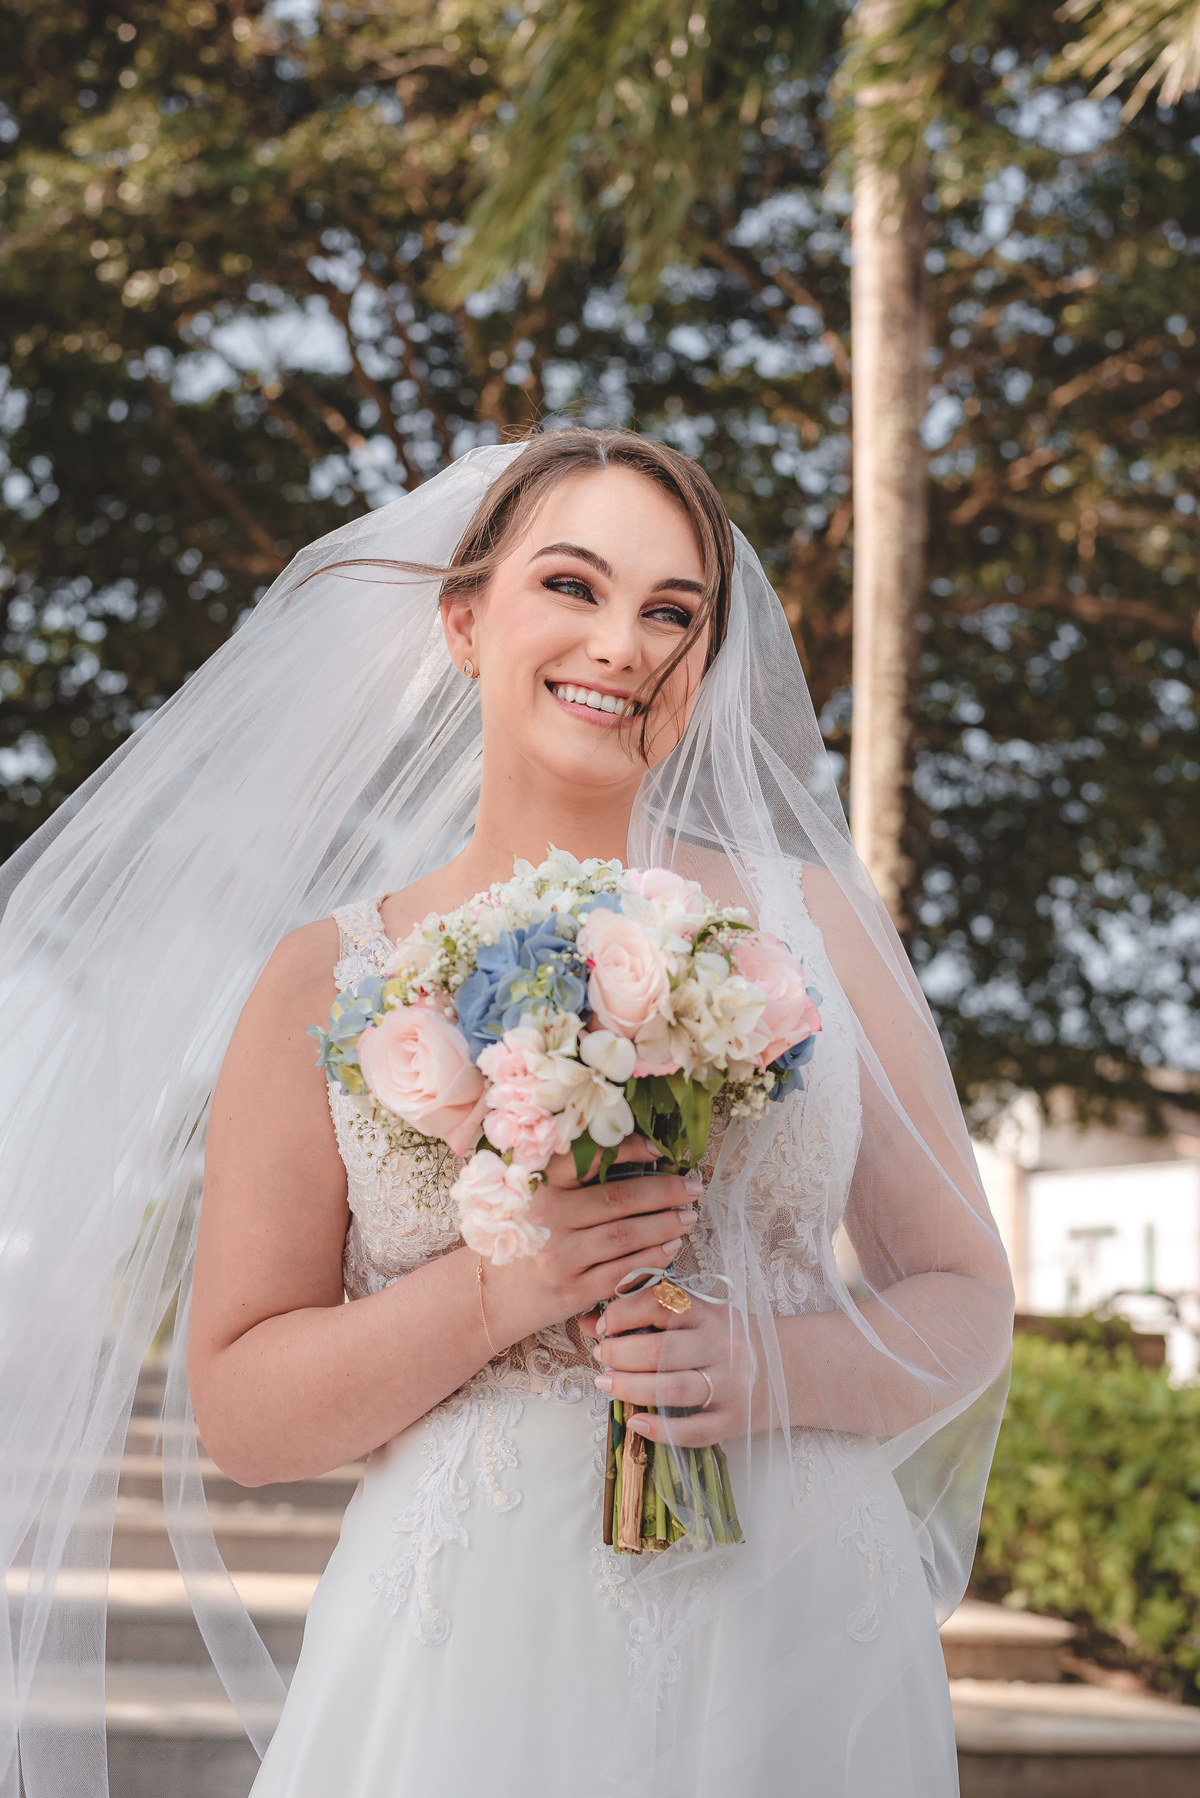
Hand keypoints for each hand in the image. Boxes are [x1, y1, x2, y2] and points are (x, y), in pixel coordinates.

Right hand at [483, 1139, 701, 1347]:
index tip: (662, 1150)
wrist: (492, 1296)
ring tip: (686, 1218)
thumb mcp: (535, 1199)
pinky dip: (652, 1258)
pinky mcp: (571, 1291)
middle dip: (665, 1192)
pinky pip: (622, 1272)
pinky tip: (670, 1248)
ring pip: (626, 1235)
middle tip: (692, 1188)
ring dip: (665, 1225)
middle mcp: (547, 1217)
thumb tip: (638, 1160)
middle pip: (619, 1199)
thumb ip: (574, 1181)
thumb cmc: (523, 1238)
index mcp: (538, 1185)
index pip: (589, 1159)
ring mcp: (559, 1256)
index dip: (631, 1149)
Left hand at [579, 1283, 753, 1448]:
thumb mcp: (695, 1316)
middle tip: (602, 1358)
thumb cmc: (727, 1337)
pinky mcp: (735, 1420)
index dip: (623, 1313)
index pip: (660, 1303)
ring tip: (606, 1385)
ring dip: (630, 1389)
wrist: (789, 1366)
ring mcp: (731, 1384)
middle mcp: (722, 1345)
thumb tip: (589, 1322)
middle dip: (620, 1355)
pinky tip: (636, 1424)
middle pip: (660, 1350)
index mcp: (710, 1312)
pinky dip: (661, 1431)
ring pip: (673, 1390)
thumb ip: (645, 1314)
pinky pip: (695, 1431)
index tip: (604, 1326)